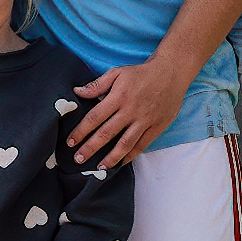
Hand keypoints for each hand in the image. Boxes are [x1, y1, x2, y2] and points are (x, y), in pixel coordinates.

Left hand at [71, 55, 194, 166]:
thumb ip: (97, 84)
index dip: (81, 131)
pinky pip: (141, 145)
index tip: (70, 142)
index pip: (95, 117)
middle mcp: (130, 111)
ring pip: (125, 143)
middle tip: (78, 159)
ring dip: (110, 157)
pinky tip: (120, 163)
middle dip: (90, 148)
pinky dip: (130, 155)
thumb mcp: (118, 73)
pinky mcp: (156, 127)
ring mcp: (144, 121)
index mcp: (119, 97)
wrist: (171, 73)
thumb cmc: (141, 73)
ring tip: (99, 167)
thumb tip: (77, 92)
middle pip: (107, 133)